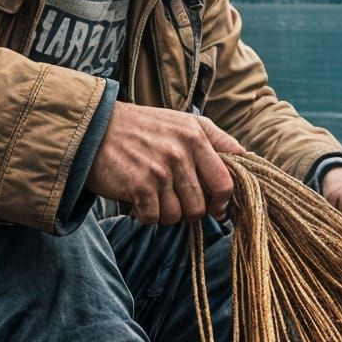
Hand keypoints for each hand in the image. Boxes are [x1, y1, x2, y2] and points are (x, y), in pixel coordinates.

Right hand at [85, 102, 244, 224]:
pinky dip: (145, 215)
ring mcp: (160, 170)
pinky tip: (136, 199)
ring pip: (178, 215)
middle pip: (200, 206)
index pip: (225, 182)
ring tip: (153, 197)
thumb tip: (248, 159)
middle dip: (188, 211)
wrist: (93, 127)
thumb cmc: (141, 128)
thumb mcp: (182, 122)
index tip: (216, 208)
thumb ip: (216, 139)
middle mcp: (181, 152)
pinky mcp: (139, 185)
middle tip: (173, 200)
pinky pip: (154, 218)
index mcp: (197, 135)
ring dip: (165, 213)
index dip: (222, 202)